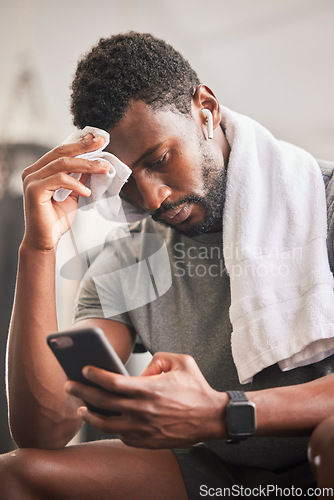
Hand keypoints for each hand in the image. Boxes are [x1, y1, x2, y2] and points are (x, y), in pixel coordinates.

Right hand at [21, 134, 109, 250]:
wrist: (46, 241)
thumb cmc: (56, 220)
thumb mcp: (72, 195)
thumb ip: (78, 179)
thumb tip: (92, 165)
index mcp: (40, 171)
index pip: (61, 151)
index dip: (80, 144)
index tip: (98, 139)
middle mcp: (32, 172)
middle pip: (61, 152)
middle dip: (84, 147)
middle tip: (103, 142)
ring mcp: (31, 180)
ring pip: (62, 164)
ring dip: (86, 165)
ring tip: (103, 168)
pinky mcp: (34, 190)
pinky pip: (60, 179)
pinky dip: (76, 184)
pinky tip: (87, 192)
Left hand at [65, 352, 227, 448]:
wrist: (212, 418)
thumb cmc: (197, 388)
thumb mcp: (181, 361)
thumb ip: (158, 359)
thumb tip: (141, 371)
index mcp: (149, 388)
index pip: (113, 381)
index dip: (95, 375)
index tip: (84, 369)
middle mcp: (142, 409)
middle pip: (103, 402)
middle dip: (82, 391)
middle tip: (69, 385)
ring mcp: (143, 428)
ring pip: (107, 423)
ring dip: (89, 415)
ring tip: (81, 407)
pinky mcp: (147, 441)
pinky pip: (121, 435)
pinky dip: (110, 428)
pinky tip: (105, 420)